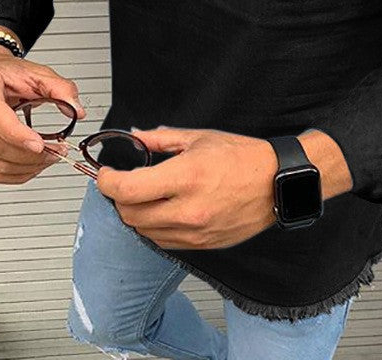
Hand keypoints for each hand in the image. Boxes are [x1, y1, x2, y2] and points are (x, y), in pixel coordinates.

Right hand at [0, 44, 85, 183]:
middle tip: (56, 151)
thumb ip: (61, 88)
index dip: (17, 134)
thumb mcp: (37, 72)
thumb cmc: (7, 73)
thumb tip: (76, 110)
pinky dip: (16, 174)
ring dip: (27, 166)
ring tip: (49, 157)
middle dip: (30, 154)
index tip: (40, 145)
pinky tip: (33, 165)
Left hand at [96, 127, 278, 249]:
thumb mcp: (199, 138)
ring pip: (144, 232)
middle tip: (121, 184)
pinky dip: (154, 228)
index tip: (105, 174)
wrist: (276, 183)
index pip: (128, 189)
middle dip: (118, 198)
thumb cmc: (243, 157)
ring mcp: (196, 231)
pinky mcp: (202, 245)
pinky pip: (164, 242)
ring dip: (135, 215)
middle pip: (130, 215)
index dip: (107, 182)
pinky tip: (162, 211)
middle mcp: (188, 209)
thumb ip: (160, 139)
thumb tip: (134, 136)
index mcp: (186, 176)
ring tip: (142, 197)